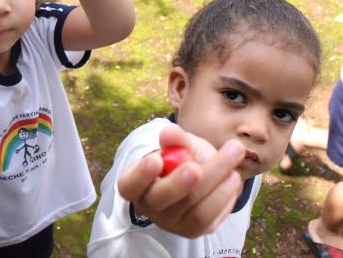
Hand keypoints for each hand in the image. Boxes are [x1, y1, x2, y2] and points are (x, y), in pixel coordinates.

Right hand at [117, 125, 244, 237]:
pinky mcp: (194, 230)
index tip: (156, 159)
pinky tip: (233, 177)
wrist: (203, 174)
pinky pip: (210, 217)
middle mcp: (150, 206)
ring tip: (232, 156)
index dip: (141, 175)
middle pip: (160, 200)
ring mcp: (171, 222)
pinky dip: (225, 196)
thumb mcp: (180, 143)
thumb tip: (170, 133)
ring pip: (192, 209)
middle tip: (196, 168)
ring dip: (215, 184)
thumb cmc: (183, 156)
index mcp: (136, 183)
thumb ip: (176, 138)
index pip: (129, 185)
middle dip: (179, 184)